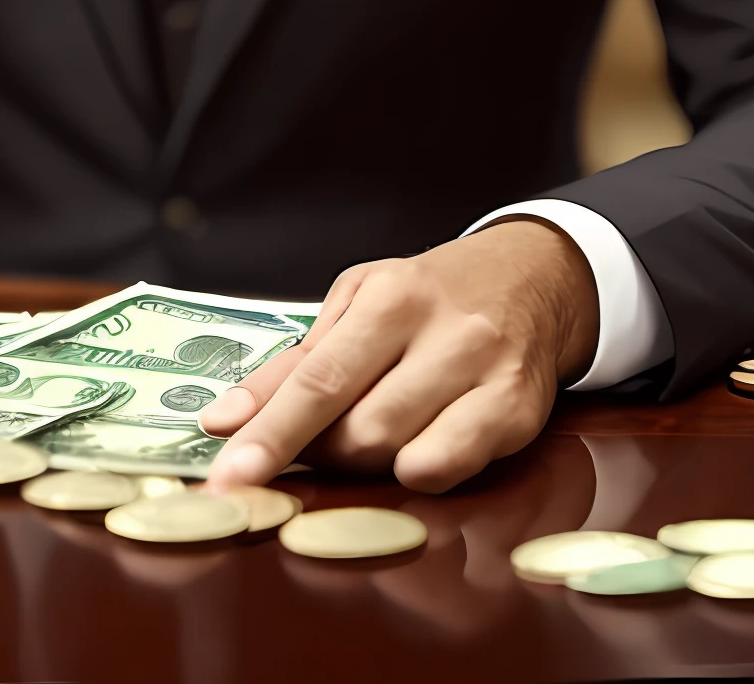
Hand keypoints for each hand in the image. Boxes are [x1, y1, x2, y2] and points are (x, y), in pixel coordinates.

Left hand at [200, 219, 595, 495]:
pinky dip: (418, 472)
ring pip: (399, 453)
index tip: (229, 476)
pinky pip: (451, 467)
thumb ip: (292, 366)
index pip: (318, 379)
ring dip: (365, 463)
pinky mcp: (518, 409)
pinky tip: (415, 449)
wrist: (531, 277)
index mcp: (390, 296)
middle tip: (318, 440)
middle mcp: (443, 329)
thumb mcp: (356, 305)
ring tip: (367, 434)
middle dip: (323, 452)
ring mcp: (486, 370)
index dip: (270, 434)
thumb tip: (222, 421)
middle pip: (357, 429)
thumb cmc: (427, 296)